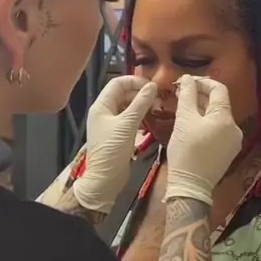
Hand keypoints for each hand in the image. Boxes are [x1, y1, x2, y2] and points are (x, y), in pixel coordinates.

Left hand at [73, 75, 156, 211]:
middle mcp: (105, 111)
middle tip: (159, 99)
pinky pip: (131, 118)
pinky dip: (141, 116)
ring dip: (143, 105)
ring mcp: (111, 123)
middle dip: (141, 94)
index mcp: (101, 105)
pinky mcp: (119, 134)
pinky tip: (152, 118)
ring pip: (129, 106)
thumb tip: (152, 86)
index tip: (153, 85)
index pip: (118, 83)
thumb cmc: (112, 150)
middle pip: (124, 94)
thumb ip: (140, 103)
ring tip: (158, 108)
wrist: (105, 179)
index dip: (135, 80)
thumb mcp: (127, 124)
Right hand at [165, 75, 242, 205]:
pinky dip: (206, 123)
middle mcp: (234, 127)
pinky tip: (192, 124)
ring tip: (184, 107)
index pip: (218, 89)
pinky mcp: (228, 151)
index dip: (202, 82)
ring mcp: (233, 141)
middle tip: (181, 93)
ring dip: (202, 109)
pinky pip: (218, 130)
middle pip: (219, 103)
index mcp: (225, 118)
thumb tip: (187, 79)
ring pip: (217, 117)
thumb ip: (187, 96)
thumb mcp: (184, 120)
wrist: (190, 186)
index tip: (185, 82)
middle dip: (200, 96)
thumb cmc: (186, 151)